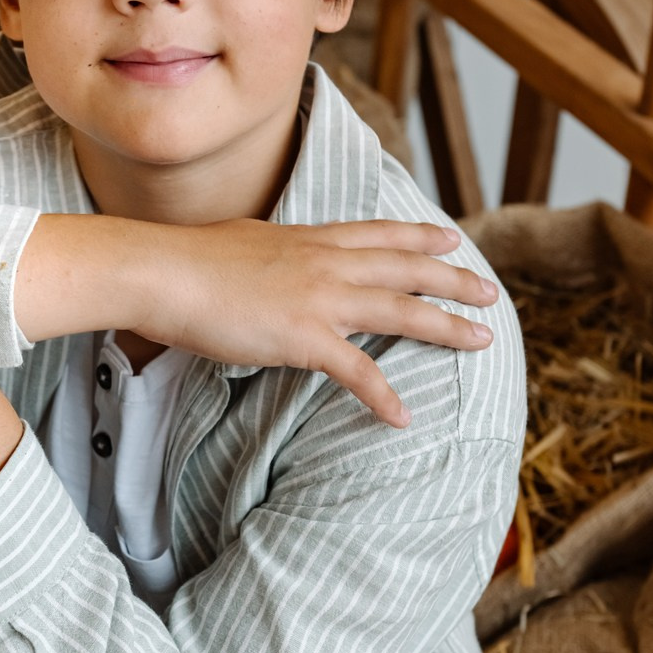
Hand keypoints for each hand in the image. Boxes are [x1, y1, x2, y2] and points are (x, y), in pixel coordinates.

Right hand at [17, 214, 498, 427]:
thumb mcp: (240, 244)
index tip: (451, 240)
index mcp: (308, 240)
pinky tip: (402, 417)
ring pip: (400, 310)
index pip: (377, 235)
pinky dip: (382, 396)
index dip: (419, 238)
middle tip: (489, 291)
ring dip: (446, 326)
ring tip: (481, 341)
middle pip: (405, 269)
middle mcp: (324, 263)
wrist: (163, 272)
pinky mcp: (303, 337)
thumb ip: (268, 253)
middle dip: (453, 280)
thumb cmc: (185, 261)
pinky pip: (356, 371)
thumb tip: (269, 260)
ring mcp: (318, 299)